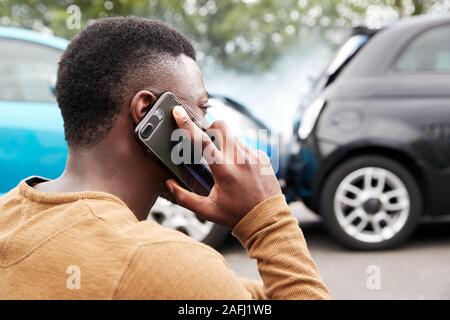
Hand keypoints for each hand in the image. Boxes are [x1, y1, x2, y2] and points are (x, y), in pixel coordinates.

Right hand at [165, 105, 281, 228]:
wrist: (268, 220)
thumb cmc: (236, 216)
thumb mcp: (207, 211)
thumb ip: (185, 198)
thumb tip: (169, 184)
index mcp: (225, 171)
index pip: (202, 141)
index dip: (187, 124)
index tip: (178, 111)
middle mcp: (240, 159)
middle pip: (221, 126)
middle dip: (210, 128)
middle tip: (206, 142)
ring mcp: (254, 156)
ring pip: (233, 136)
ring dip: (224, 143)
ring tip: (225, 164)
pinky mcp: (263, 157)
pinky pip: (245, 145)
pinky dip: (237, 152)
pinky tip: (239, 170)